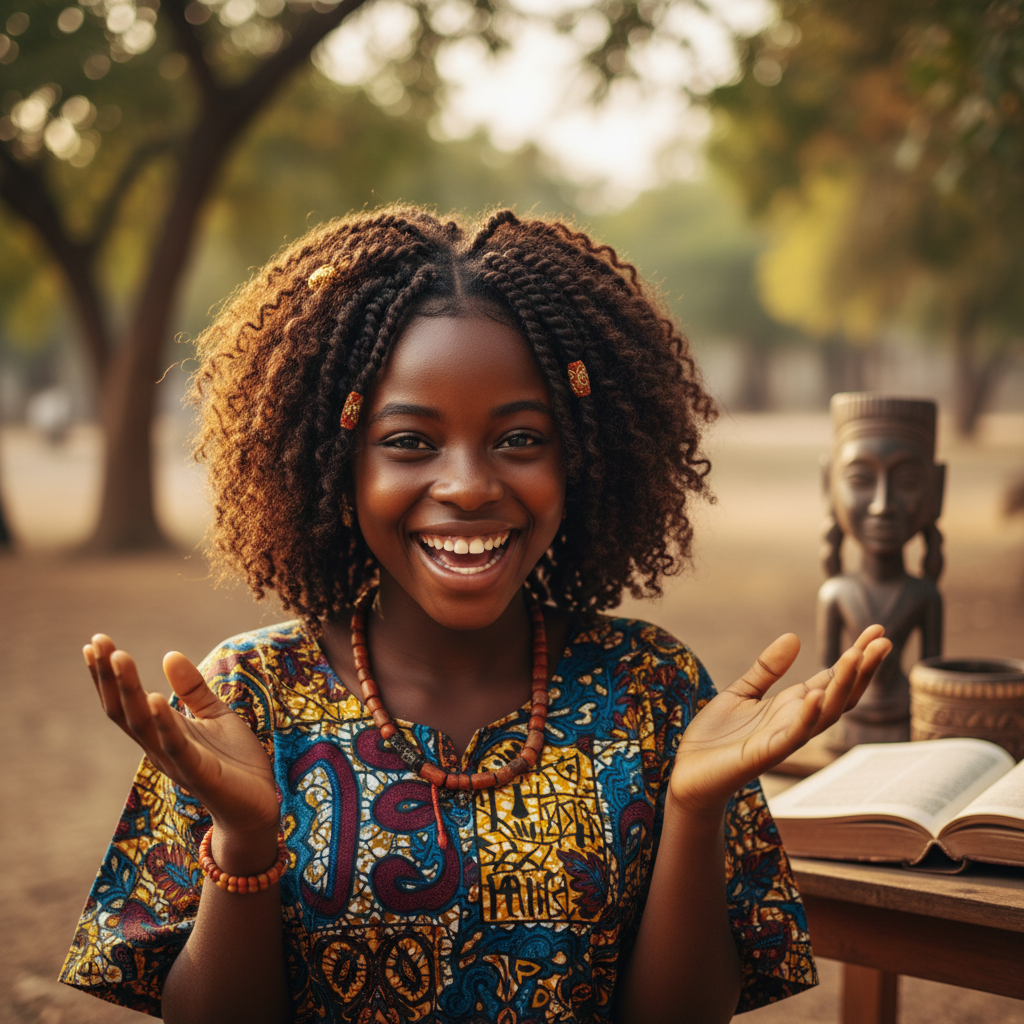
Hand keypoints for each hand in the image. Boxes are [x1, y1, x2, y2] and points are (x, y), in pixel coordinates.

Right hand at [84, 635, 279, 845]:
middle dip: (109, 677)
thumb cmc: (234, 763)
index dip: (109, 675)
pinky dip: (164, 723)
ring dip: (130, 691)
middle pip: (125, 711)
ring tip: (119, 658)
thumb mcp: (215, 716)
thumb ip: (192, 690)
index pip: (126, 702)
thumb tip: (169, 654)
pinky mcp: (200, 774)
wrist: (258, 806)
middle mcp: (160, 748)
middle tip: (96, 643)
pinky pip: (176, 747)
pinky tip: (154, 698)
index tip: (96, 643)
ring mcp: (177, 762)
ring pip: (143, 725)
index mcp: (162, 733)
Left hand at [670, 625, 890, 816]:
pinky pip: (794, 735)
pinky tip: (816, 694)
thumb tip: (793, 637)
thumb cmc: (716, 736)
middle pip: (841, 695)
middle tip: (883, 640)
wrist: (688, 772)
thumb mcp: (742, 691)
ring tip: (856, 656)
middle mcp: (796, 721)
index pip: (833, 678)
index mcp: (792, 705)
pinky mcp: (767, 753)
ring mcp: (785, 739)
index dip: (855, 656)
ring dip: (843, 685)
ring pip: (827, 713)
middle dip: (862, 669)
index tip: (877, 631)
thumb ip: (768, 668)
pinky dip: (808, 715)